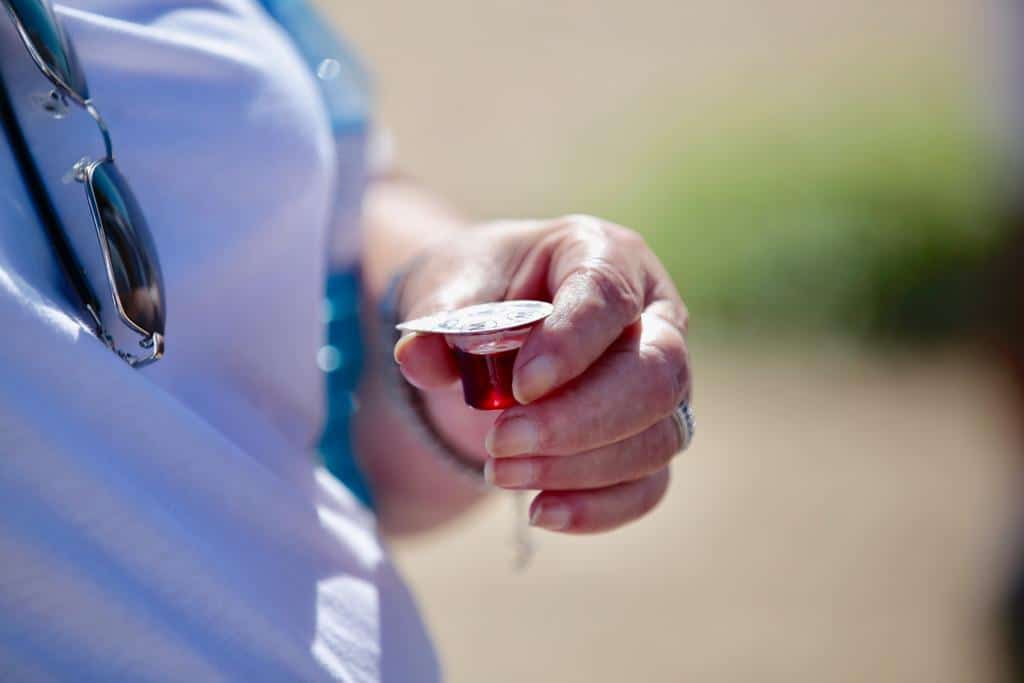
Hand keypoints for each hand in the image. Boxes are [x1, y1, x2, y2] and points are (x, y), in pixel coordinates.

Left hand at [394, 215, 690, 533]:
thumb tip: (418, 357)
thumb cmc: (482, 292)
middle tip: (499, 441)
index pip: (608, 297)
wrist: (494, 325)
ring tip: (501, 472)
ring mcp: (663, 383)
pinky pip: (648, 484)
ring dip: (580, 468)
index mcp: (606, 256)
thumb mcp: (449, 289)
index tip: (518, 387)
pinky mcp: (652, 435)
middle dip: (578, 420)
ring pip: (658, 437)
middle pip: (655, 375)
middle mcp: (653, 316)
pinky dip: (600, 508)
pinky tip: (540, 512)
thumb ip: (436, 320)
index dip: (571, 344)